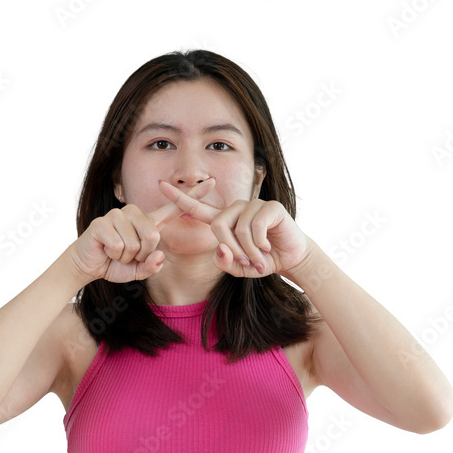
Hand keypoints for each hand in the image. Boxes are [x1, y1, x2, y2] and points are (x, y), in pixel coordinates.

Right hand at [69, 178, 215, 283]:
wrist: (86, 266)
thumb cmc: (114, 264)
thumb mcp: (139, 270)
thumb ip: (152, 266)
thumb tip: (159, 256)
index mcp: (148, 222)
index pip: (174, 208)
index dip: (193, 197)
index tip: (213, 183)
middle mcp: (134, 214)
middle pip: (153, 236)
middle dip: (142, 254)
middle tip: (127, 255)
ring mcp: (117, 215)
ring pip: (136, 243)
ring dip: (127, 256)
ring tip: (115, 252)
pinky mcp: (103, 222)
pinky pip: (120, 246)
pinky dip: (115, 255)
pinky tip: (106, 249)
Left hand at [157, 179, 313, 277]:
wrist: (292, 258)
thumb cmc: (263, 261)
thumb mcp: (240, 268)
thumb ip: (225, 263)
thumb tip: (221, 250)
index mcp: (225, 220)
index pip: (197, 208)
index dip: (179, 198)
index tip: (160, 185)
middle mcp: (236, 209)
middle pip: (217, 225)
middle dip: (230, 250)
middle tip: (246, 262)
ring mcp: (253, 205)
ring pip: (238, 229)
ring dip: (248, 251)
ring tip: (260, 258)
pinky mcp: (270, 207)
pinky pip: (255, 226)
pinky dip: (260, 244)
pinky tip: (269, 247)